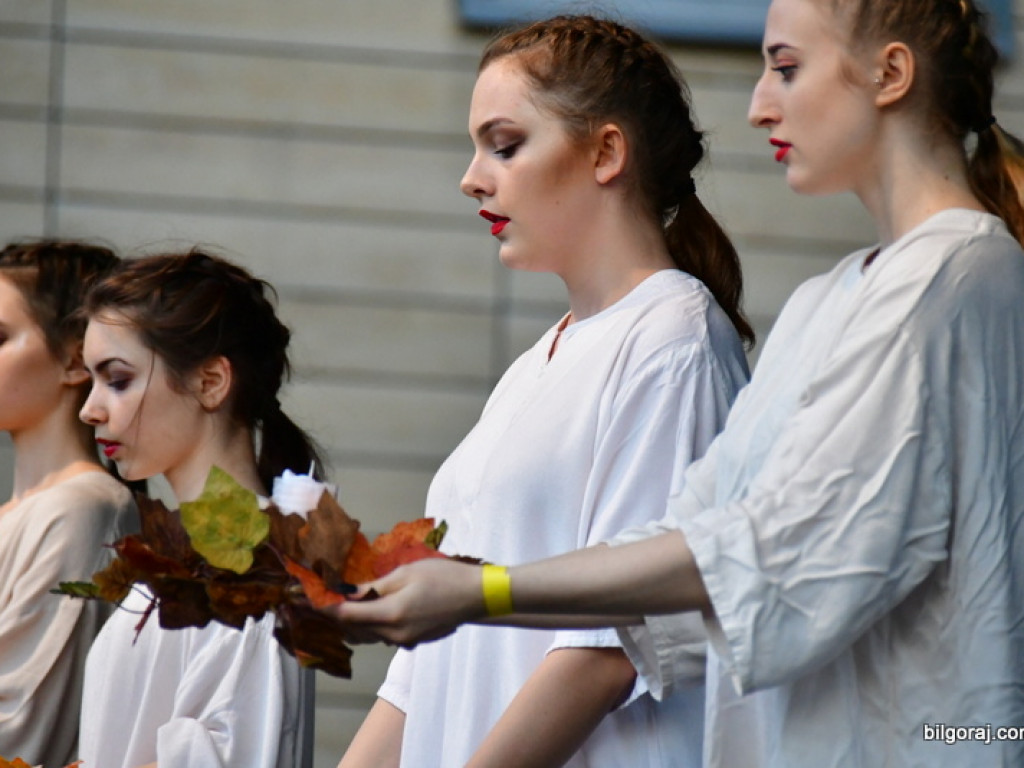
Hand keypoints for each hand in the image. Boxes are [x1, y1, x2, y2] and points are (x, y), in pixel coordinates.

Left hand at [332, 558, 485, 646]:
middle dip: (334, 615)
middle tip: (319, 598)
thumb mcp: (405, 574)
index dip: (322, 608)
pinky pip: (383, 635)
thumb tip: (347, 593)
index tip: (305, 598)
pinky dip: (371, 623)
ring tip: (340, 602)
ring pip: (367, 634)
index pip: (345, 616)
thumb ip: (374, 587)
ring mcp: (405, 641)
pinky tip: (370, 608)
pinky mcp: (413, 641)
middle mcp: (394, 634)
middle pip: (353, 629)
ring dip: (352, 621)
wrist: (477, 596)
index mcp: (390, 615)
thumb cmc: (444, 577)